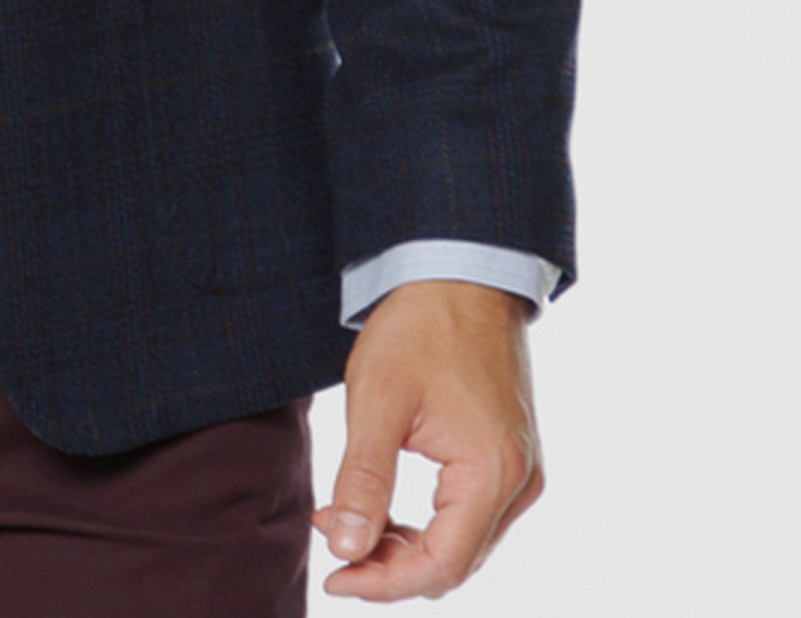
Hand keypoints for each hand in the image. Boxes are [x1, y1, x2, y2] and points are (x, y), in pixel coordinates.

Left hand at [314, 278, 543, 599]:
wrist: (460, 269)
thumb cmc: (419, 325)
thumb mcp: (377, 400)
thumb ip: (363, 480)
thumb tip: (344, 549)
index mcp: (493, 472)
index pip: (441, 565)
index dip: (384, 582)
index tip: (332, 575)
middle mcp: (520, 482)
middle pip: (454, 562)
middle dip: (389, 565)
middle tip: (330, 542)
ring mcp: (521, 470)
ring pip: (463, 544)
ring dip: (405, 545)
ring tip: (344, 520)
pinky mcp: (510, 456)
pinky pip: (471, 516)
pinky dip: (426, 523)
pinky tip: (382, 507)